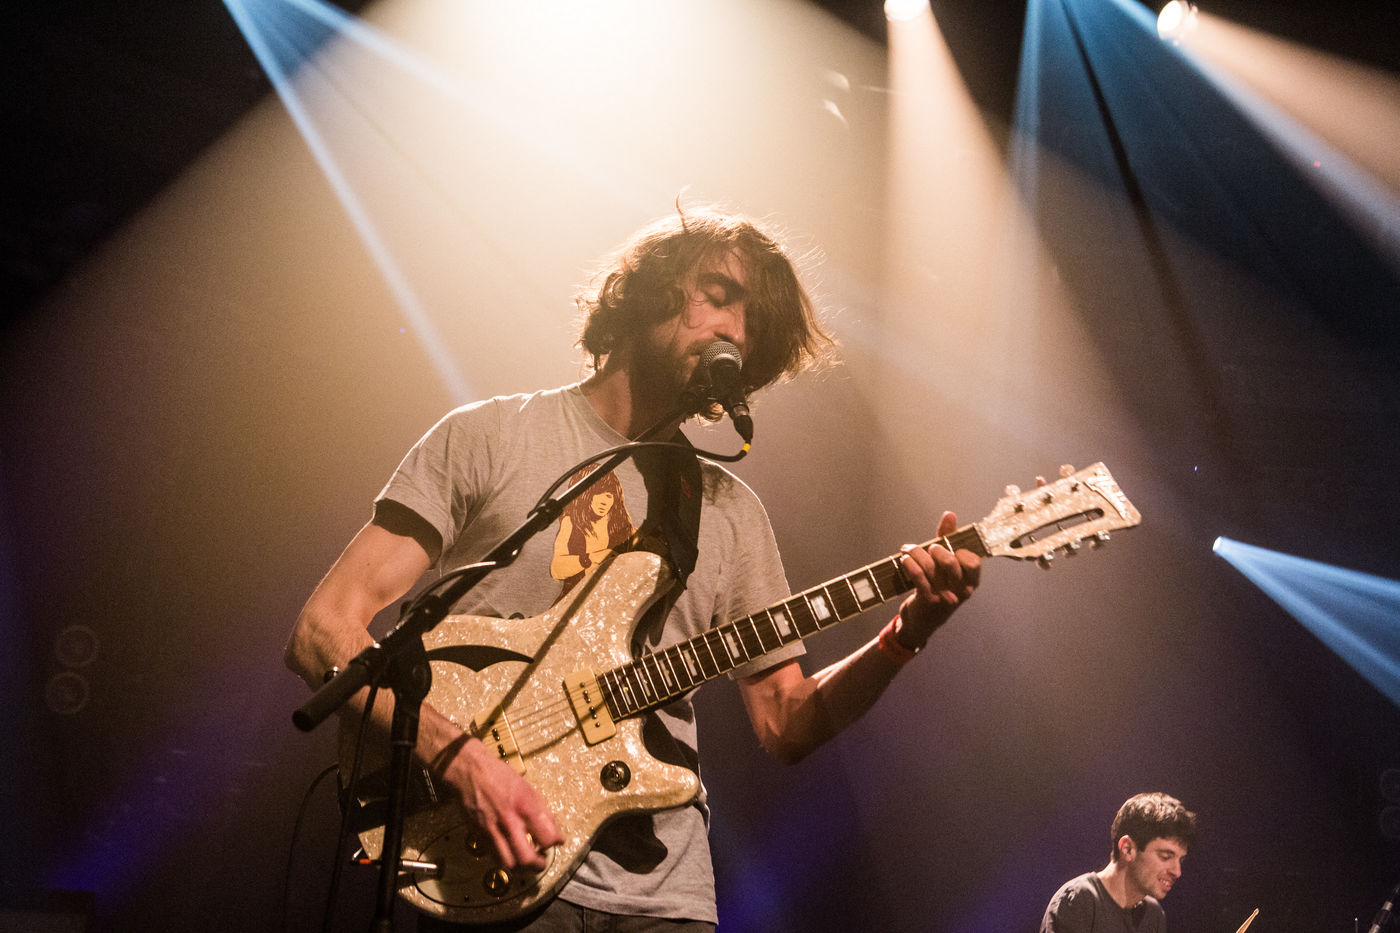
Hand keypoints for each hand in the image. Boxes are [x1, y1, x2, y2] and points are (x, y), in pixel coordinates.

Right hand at [435, 735, 563, 870]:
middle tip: (541, 861)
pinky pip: (493, 856)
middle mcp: (508, 820)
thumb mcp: (528, 788)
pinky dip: (504, 859)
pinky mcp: (479, 835)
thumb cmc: (498, 776)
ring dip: (520, 867)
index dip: (554, 843)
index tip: (556, 843)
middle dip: (537, 865)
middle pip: (526, 858)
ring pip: (508, 863)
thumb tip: (554, 831)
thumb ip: (542, 811)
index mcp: (524, 805)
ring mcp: (492, 829)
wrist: (470, 771)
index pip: (546, 837)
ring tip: (526, 860)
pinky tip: (510, 852)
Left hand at [894, 510, 980, 648]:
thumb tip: (949, 514)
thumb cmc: (936, 587)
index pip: (973, 562)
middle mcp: (961, 591)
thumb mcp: (945, 566)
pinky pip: (919, 578)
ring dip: (916, 554)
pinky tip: (904, 559)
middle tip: (928, 548)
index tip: (946, 545)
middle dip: (937, 550)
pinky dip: (910, 565)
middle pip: (951, 563)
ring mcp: (945, 597)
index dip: (959, 550)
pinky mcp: (927, 602)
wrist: (921, 622)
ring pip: (931, 568)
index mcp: (971, 582)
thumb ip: (949, 539)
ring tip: (907, 550)